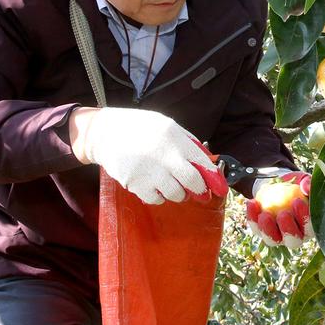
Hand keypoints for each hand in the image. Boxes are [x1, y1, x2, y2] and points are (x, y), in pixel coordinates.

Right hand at [74, 107, 226, 204]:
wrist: (105, 133)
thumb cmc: (140, 128)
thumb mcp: (166, 125)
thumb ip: (187, 142)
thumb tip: (207, 161)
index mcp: (174, 137)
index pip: (202, 163)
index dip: (214, 178)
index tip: (219, 188)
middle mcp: (163, 155)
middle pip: (192, 182)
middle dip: (199, 190)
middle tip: (198, 191)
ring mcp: (149, 171)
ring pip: (176, 194)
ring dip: (179, 193)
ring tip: (171, 183)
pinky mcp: (135, 184)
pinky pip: (156, 199)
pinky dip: (159, 196)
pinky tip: (155, 185)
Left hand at [245, 172, 312, 249]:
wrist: (279, 186)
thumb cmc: (296, 185)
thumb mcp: (303, 180)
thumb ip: (307, 183)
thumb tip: (306, 187)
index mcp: (310, 227)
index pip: (310, 227)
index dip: (305, 217)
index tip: (297, 201)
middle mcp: (296, 237)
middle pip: (293, 241)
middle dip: (288, 230)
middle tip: (283, 214)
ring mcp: (278, 237)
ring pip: (273, 240)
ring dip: (267, 230)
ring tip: (264, 215)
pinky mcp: (263, 232)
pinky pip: (256, 228)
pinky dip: (252, 217)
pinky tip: (251, 203)